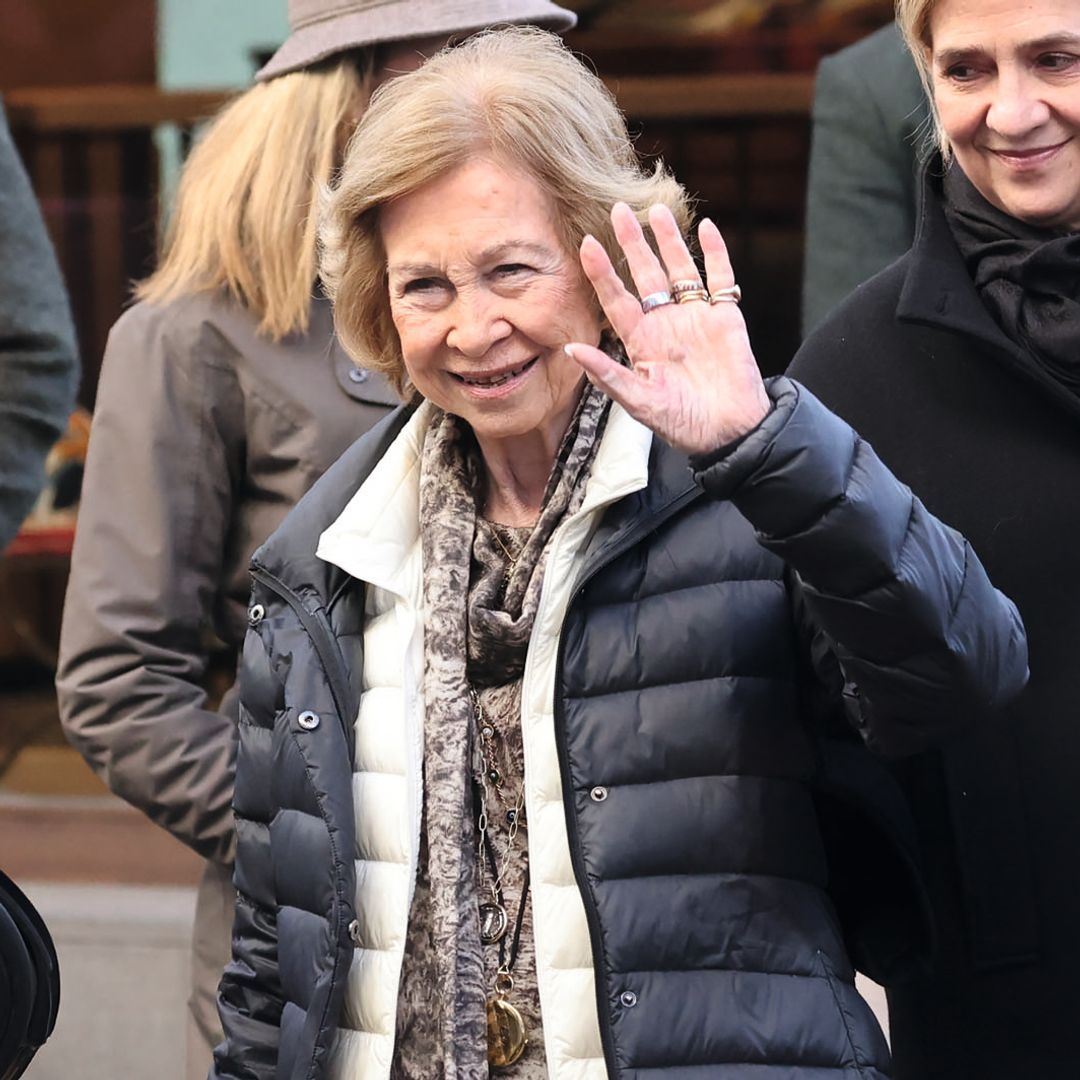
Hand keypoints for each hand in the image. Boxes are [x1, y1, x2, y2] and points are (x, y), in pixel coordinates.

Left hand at [566, 202, 769, 455]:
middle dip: (633, 243)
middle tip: (619, 210)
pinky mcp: (726, 317)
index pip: (616, 300)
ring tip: (656, 209)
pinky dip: (714, 253)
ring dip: (669, 240)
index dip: (602, 273)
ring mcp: (695, 316)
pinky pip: (720, 277)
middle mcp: (665, 323)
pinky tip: (706, 228)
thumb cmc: (681, 423)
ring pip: (679, 269)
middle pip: (645, 275)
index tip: (587, 244)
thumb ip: (608, 375)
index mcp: (641, 341)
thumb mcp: (639, 402)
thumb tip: (571, 351)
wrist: (728, 431)